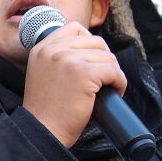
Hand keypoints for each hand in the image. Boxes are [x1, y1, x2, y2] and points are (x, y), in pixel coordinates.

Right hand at [22, 22, 126, 147]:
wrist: (41, 131)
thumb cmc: (46, 109)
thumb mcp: (43, 73)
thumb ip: (57, 58)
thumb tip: (92, 50)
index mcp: (42, 48)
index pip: (75, 28)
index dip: (90, 43)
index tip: (93, 61)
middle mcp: (53, 50)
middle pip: (95, 41)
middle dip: (105, 59)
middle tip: (105, 77)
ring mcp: (69, 60)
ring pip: (107, 57)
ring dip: (113, 72)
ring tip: (109, 87)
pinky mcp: (84, 74)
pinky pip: (114, 71)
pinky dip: (120, 83)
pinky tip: (115, 92)